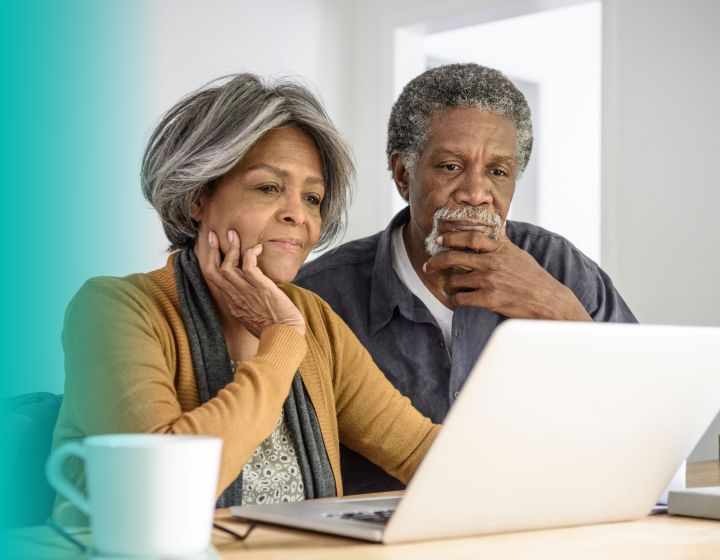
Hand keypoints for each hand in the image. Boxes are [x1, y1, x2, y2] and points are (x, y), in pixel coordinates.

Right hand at [200, 230, 305, 335]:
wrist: (285, 338)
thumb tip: (254, 294)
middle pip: (213, 271)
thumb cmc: (276, 329)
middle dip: (211, 250)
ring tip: (234, 235)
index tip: (212, 249)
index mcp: (233, 304)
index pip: (214, 280)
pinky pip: (249, 265)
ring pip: (228, 266)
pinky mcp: (261, 288)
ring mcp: (247, 292)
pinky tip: (257, 247)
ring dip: (230, 248)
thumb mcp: (254, 317)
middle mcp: (235, 297)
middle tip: (214, 235)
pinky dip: (251, 253)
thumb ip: (249, 304)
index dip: (210, 262)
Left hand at [423, 225, 590, 320]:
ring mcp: (490, 281)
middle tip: (429, 266)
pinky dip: (457, 300)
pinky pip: (462, 299)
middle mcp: (492, 263)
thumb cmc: (533, 278)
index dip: (452, 237)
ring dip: (450, 285)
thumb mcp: (518, 254)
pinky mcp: (489, 299)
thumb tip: (495, 226)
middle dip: (437, 261)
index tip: (441, 239)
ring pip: (456, 280)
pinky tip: (458, 301)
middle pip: (455, 257)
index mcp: (499, 249)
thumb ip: (502, 243)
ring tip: (451, 288)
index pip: (470, 237)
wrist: (547, 301)